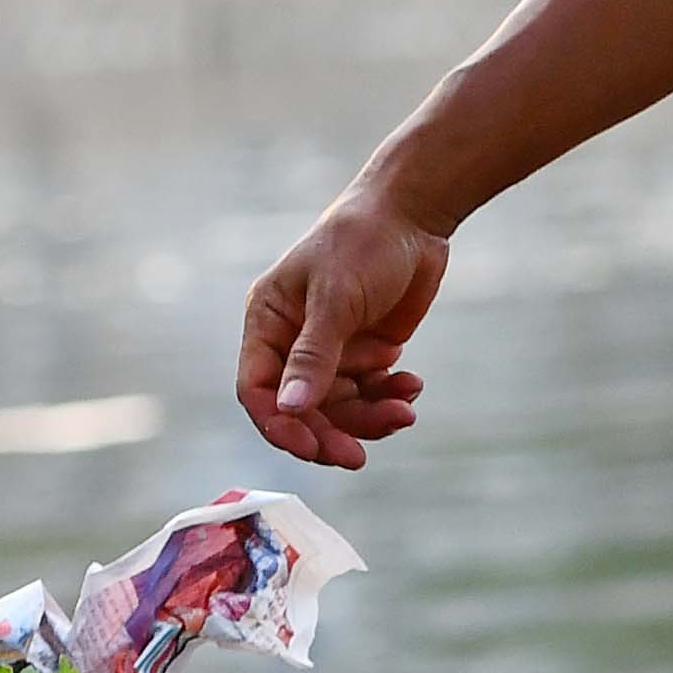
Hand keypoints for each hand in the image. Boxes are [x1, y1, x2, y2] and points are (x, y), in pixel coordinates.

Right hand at [237, 188, 453, 467]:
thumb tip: (291, 409)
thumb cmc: (362, 242)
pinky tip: (411, 386)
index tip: (311, 447)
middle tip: (358, 456)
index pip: (257, 389)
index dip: (280, 424)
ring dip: (370, 417)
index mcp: (268, 322)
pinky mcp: (365, 352)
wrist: (414, 216)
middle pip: (301, 409)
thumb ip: (314, 356)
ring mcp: (331, 350)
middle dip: (330, 433)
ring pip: (340, 408)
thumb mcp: (336, 298)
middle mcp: (293, 341)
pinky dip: (390, 397)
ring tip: (404, 410)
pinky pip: (371, 393)